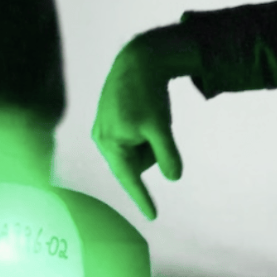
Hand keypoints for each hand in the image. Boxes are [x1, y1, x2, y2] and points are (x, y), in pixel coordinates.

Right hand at [91, 36, 183, 219]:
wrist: (138, 60)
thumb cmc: (147, 94)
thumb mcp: (161, 126)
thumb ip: (167, 154)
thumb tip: (174, 178)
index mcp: (110, 143)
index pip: (129, 179)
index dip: (143, 198)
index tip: (154, 217)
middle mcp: (102, 139)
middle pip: (135, 163)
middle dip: (150, 150)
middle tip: (154, 124)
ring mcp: (104, 130)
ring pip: (136, 151)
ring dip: (148, 141)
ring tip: (148, 115)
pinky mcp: (110, 122)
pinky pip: (133, 139)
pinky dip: (144, 132)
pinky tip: (144, 112)